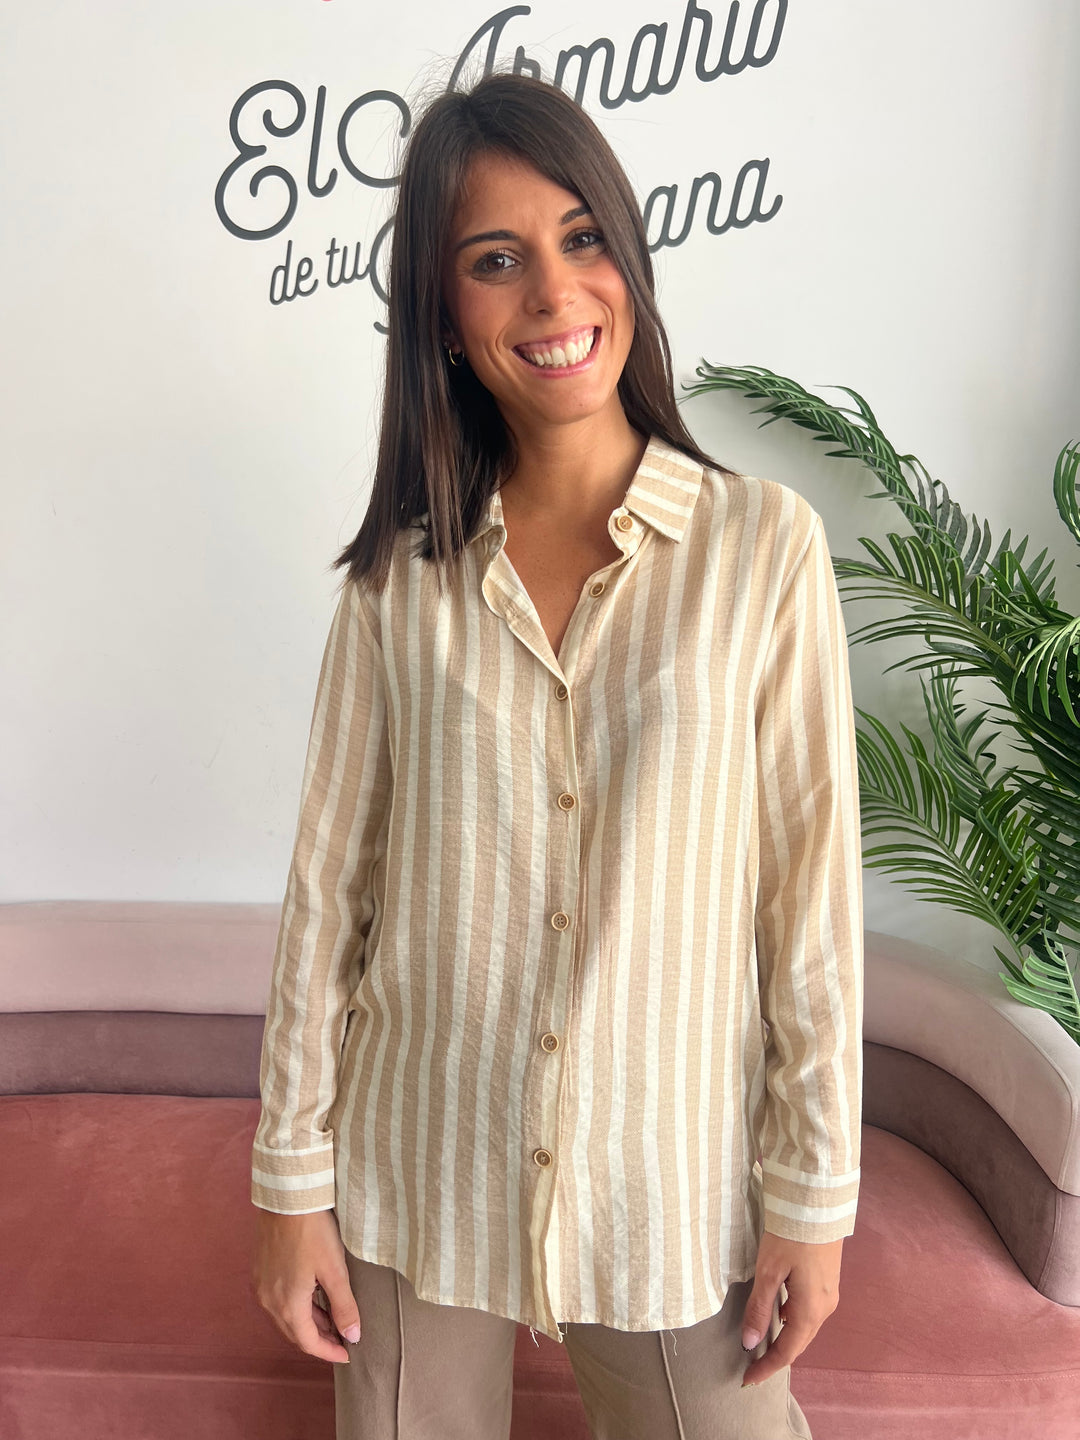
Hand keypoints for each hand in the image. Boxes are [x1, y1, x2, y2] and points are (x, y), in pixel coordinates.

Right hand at [251, 1207, 361, 1364]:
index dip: (329, 1352)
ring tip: (331, 1320)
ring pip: (285, 1317)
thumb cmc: (313, 1231)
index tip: (347, 1354)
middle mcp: (268, 1301)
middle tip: (342, 1339)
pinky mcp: (260, 1271)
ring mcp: (261, 1286)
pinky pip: (277, 1301)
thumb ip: (344, 1306)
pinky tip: (311, 1298)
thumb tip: (353, 1336)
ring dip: (308, 1322)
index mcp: (287, 1305)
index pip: (308, 1342)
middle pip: (295, 1332)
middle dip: (319, 1339)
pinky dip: (296, 1307)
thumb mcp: (335, 1270)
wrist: (287, 1198)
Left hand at [740, 1231, 842, 1387]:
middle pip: (799, 1343)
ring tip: (763, 1345)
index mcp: (810, 1311)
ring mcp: (830, 1294)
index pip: (787, 1351)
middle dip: (776, 1357)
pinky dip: (793, 1321)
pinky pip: (810, 1311)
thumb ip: (759, 1308)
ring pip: (805, 1327)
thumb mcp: (768, 1271)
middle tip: (752, 1368)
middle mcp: (825, 1308)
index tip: (747, 1381)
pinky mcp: (828, 1281)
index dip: (766, 1368)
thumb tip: (749, 1343)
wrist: (818, 1203)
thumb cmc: (791, 1236)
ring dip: (785, 1339)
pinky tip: (779, 1314)